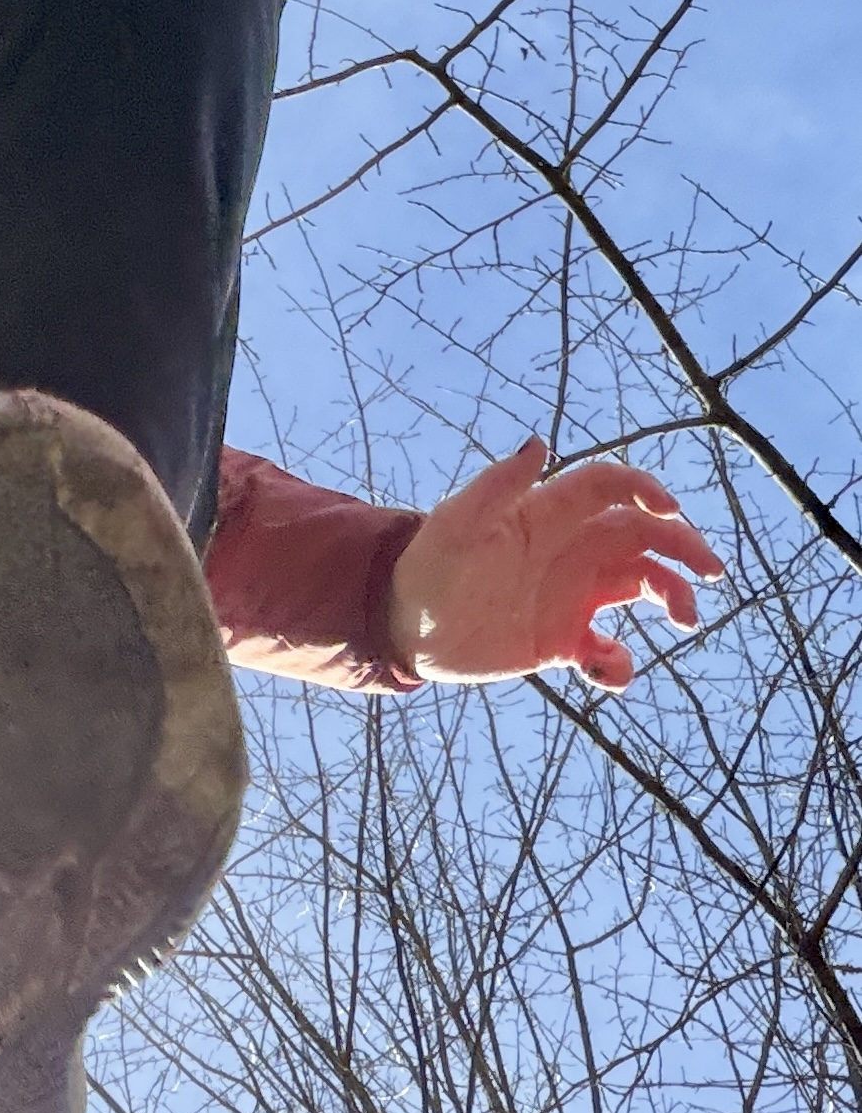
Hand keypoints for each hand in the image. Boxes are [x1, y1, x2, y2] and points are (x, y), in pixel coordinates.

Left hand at [389, 437, 724, 692]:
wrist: (401, 624)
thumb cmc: (427, 563)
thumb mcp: (457, 522)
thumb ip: (498, 485)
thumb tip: (539, 443)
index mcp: (546, 515)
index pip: (608, 488)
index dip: (644, 491)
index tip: (670, 511)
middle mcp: (567, 551)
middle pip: (641, 537)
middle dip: (683, 547)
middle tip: (711, 572)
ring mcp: (569, 595)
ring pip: (640, 587)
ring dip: (672, 596)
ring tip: (683, 620)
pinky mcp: (561, 641)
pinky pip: (608, 650)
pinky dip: (620, 663)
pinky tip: (606, 668)